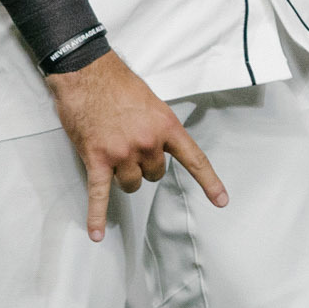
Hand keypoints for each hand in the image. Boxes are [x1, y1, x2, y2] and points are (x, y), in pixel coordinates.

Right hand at [46, 50, 226, 240]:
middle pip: (154, 174)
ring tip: (112, 151)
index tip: (221, 201)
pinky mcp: (97, 160)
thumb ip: (159, 128)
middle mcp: (148, 143)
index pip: (194, 159)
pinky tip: (97, 234)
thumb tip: (158, 147)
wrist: (87, 73)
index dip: (209, 182)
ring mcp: (122, 153)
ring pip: (130, 183)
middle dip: (144, 166)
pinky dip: (96, 216)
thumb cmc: (119, 84)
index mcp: (167, 127)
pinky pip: (98, 195)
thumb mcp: (152, 103)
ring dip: (123, 176)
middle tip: (129, 144)